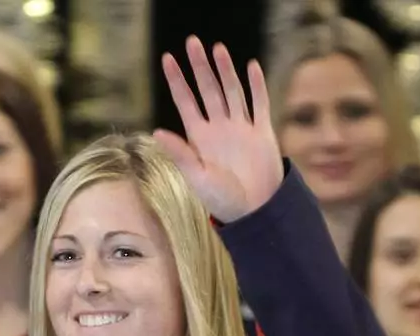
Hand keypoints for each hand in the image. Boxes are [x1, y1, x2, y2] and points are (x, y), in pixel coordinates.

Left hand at [153, 37, 284, 223]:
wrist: (254, 210)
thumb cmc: (222, 200)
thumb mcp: (197, 177)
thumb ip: (180, 153)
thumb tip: (157, 131)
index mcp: (199, 138)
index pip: (185, 101)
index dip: (176, 80)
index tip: (167, 59)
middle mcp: (218, 128)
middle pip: (208, 89)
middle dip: (200, 66)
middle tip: (193, 42)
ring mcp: (240, 128)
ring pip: (232, 91)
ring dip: (225, 70)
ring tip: (217, 48)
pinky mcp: (262, 132)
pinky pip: (259, 104)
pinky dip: (256, 85)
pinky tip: (250, 66)